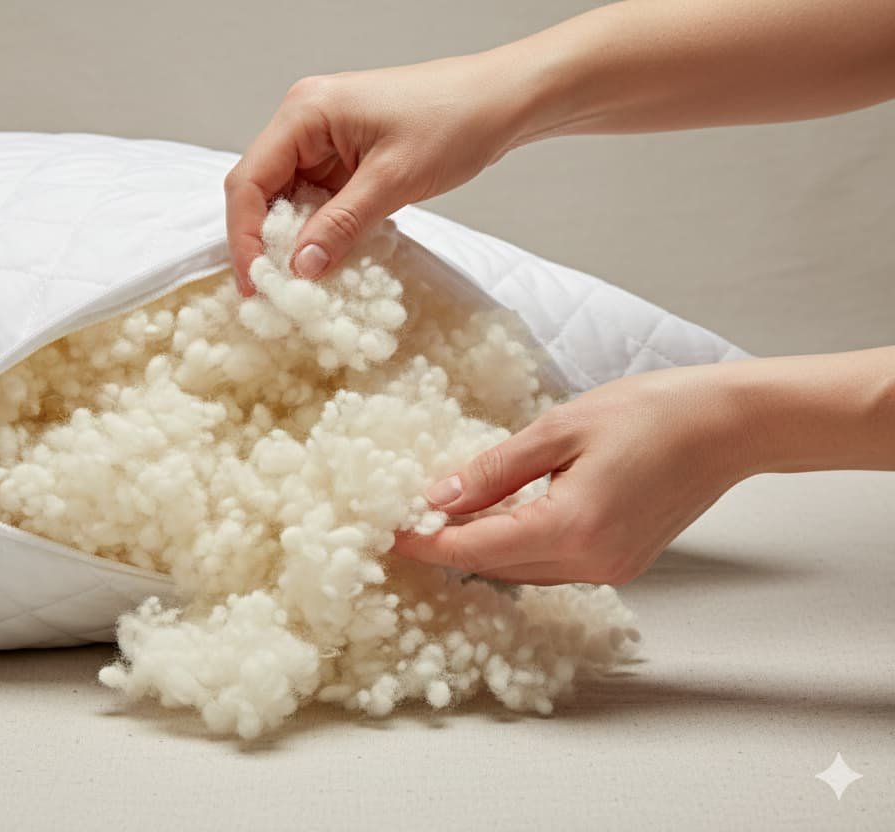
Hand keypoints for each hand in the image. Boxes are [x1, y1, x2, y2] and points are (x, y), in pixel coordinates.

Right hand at [224, 52, 548, 295]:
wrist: (501, 101)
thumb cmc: (454, 121)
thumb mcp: (393, 181)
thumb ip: (340, 226)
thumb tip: (299, 270)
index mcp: (305, 112)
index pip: (249, 181)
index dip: (245, 237)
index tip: (256, 284)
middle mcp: (304, 119)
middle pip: (259, 190)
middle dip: (264, 241)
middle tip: (273, 291)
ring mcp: (323, 136)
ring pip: (287, 197)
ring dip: (292, 239)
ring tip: (299, 282)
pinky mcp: (344, 153)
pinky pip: (316, 197)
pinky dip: (318, 229)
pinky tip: (326, 257)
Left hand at [392, 363, 759, 584]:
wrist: (728, 426)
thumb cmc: (651, 412)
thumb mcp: (559, 429)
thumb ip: (494, 469)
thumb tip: (438, 495)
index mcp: (570, 528)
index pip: (474, 548)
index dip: (425, 542)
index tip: (387, 531)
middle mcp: (591, 563)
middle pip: (495, 566)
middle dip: (448, 544)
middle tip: (407, 515)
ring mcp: (611, 570)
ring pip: (523, 570)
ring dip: (483, 547)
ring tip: (445, 513)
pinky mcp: (623, 564)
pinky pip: (553, 565)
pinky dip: (519, 545)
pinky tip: (502, 516)